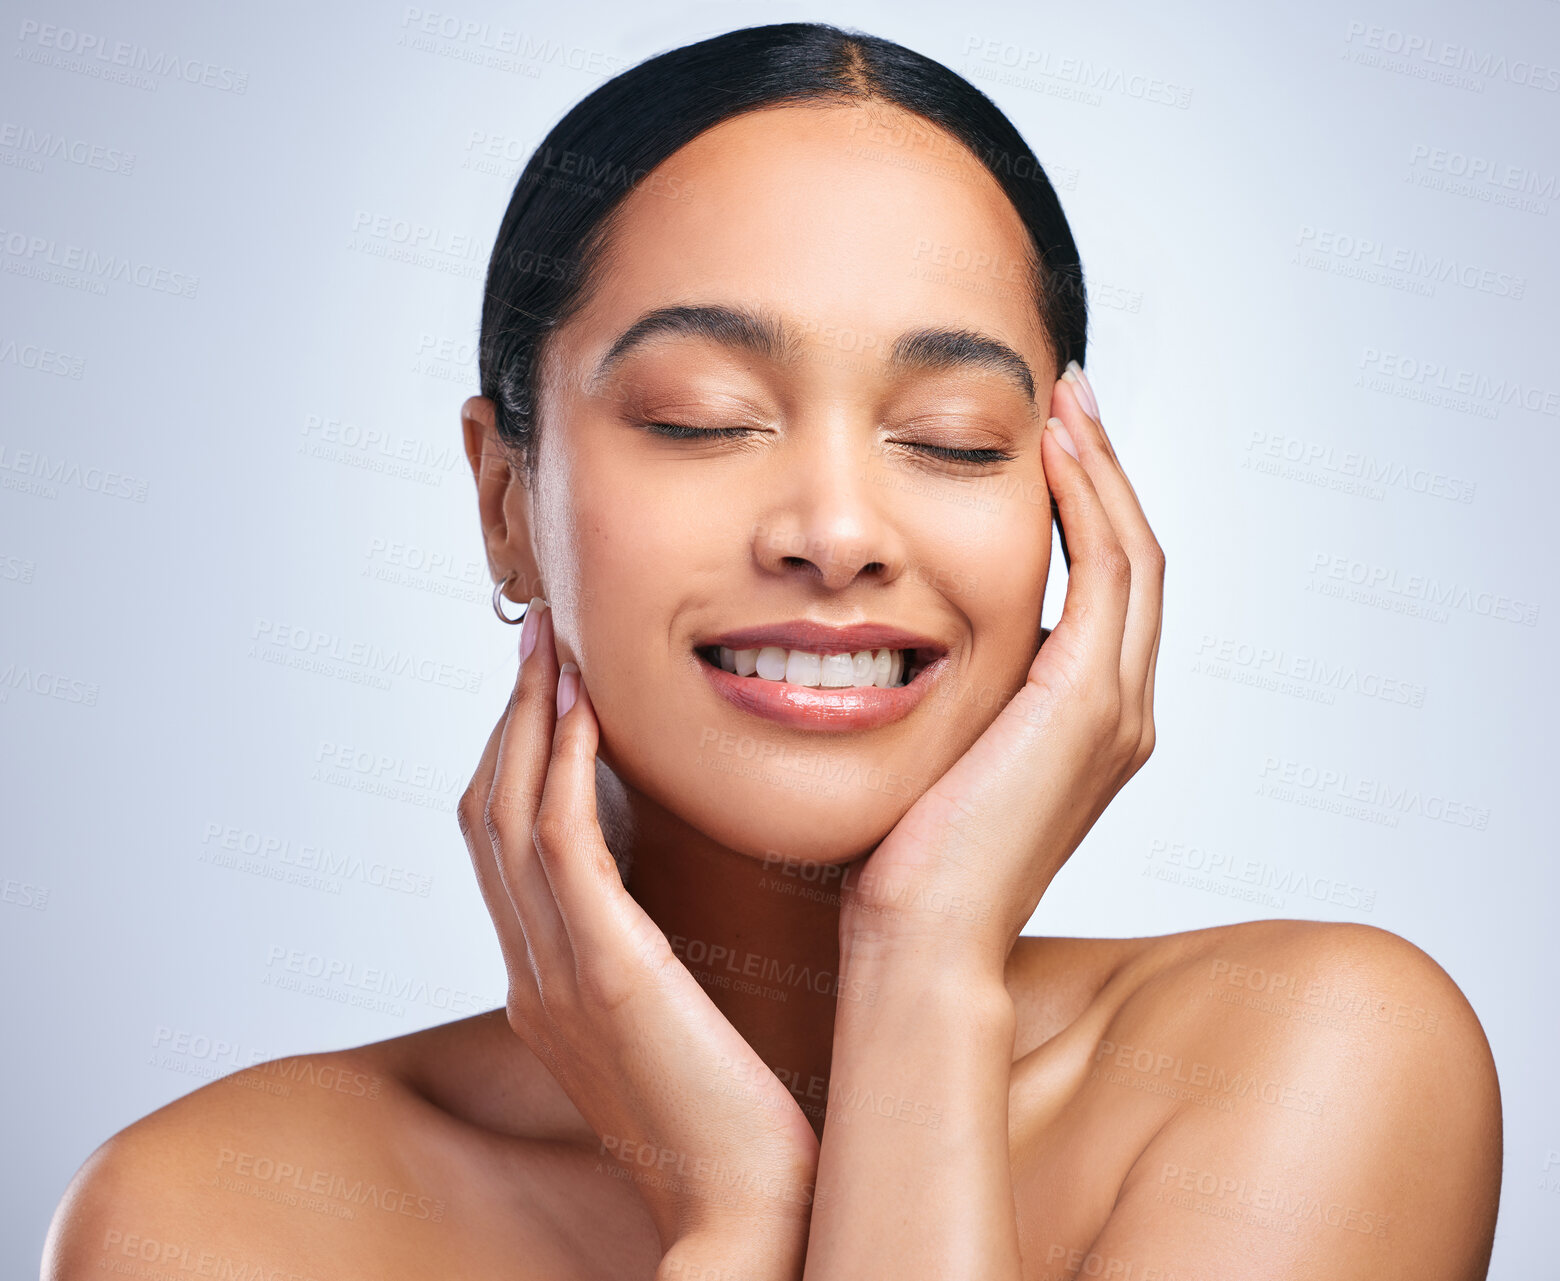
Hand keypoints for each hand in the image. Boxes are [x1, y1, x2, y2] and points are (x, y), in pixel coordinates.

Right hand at [458, 600, 818, 1256]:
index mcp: (546, 985)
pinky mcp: (604, 977)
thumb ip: (654, 960)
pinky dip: (561, 770)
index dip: (516, 758)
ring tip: (556, 653)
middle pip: (487, 817)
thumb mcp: (680, 1025)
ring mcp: (556, 977)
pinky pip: (560, 849)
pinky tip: (588, 713)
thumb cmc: (738, 1124)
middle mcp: (532, 975)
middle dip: (510, 721)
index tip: (553, 688)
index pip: (502, 847)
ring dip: (529, 723)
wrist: (750, 1214)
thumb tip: (677, 894)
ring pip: (508, 817)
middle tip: (541, 645)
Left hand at [839, 367, 1163, 974]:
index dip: (1090, 508)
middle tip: (1071, 398)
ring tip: (1066, 404)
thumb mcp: (940, 751)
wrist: (920, 937)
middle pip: (1134, 559)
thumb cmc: (908, 858)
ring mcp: (1115, 710)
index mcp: (1090, 722)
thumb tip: (906, 633)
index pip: (1107, 589)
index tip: (1052, 442)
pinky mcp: (1088, 706)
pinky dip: (1088, 506)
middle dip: (1105, 472)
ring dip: (1102, 472)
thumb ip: (959, 693)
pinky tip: (1051, 454)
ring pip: (1132, 556)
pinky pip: (1104, 575)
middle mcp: (1122, 712)